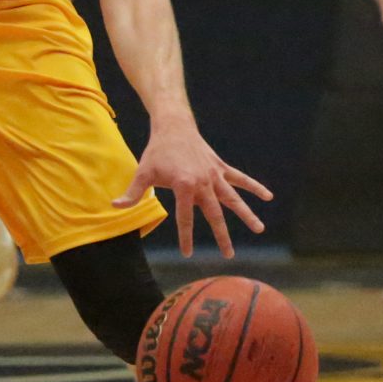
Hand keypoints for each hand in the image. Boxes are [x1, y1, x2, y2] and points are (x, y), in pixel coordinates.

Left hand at [112, 124, 269, 257]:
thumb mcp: (142, 172)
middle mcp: (203, 182)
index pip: (185, 218)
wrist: (173, 126)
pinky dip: (254, 186)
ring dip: (247, 214)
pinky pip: (240, 178)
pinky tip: (268, 196)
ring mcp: (214, 175)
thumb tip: (114, 207)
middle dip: (222, 236)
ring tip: (260, 229)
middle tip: (229, 255)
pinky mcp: (221, 167)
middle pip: (215, 214)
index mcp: (184, 186)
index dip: (185, 237)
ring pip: (233, 198)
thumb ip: (132, 193)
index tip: (187, 254)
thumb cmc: (157, 151)